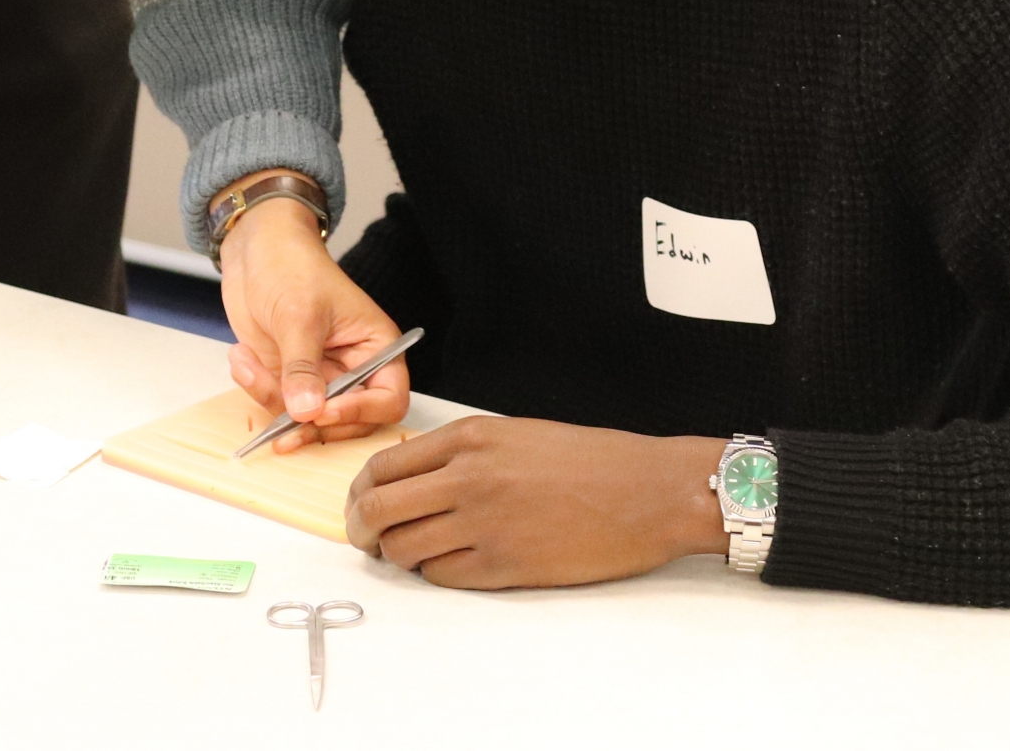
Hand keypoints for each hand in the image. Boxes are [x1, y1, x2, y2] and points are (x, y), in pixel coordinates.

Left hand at [216, 189, 408, 451]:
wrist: (255, 248)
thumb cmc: (292, 265)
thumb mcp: (299, 315)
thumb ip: (303, 367)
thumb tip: (308, 412)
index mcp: (375, 347)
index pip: (389, 399)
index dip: (360, 413)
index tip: (322, 411)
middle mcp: (352, 368)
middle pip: (348, 422)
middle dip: (311, 421)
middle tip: (283, 416)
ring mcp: (319, 376)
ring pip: (305, 418)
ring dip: (272, 400)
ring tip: (246, 362)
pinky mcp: (288, 378)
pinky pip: (276, 403)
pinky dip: (255, 387)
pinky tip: (241, 357)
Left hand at [345, 417, 726, 588]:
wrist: (649, 491)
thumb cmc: (592, 461)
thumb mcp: (515, 434)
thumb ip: (460, 451)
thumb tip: (411, 476)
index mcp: (469, 438)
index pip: (382, 467)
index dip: (360, 493)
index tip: (360, 504)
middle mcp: (468, 478)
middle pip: (378, 511)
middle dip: (361, 530)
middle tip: (366, 539)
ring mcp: (485, 524)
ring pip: (403, 550)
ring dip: (398, 556)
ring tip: (411, 553)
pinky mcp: (506, 566)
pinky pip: (442, 576)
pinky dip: (435, 573)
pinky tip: (451, 564)